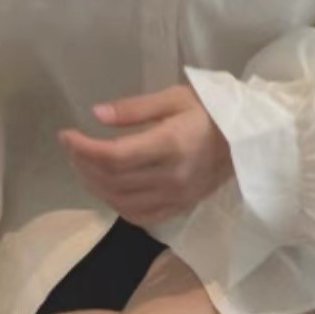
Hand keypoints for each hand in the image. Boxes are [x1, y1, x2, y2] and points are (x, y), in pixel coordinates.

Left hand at [58, 84, 234, 227]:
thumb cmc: (210, 112)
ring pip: (121, 201)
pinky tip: (107, 189)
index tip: (66, 135)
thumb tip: (96, 115)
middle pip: (112, 180)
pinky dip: (116, 205)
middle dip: (83, 164)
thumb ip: (133, 109)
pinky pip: (139, 216)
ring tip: (84, 165)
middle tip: (72, 147)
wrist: (247, 140)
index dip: (83, 149)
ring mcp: (177, 196)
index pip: (115, 156)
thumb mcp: (173, 98)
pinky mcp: (180, 207)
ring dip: (94, 185)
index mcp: (171, 144)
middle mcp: (172, 176)